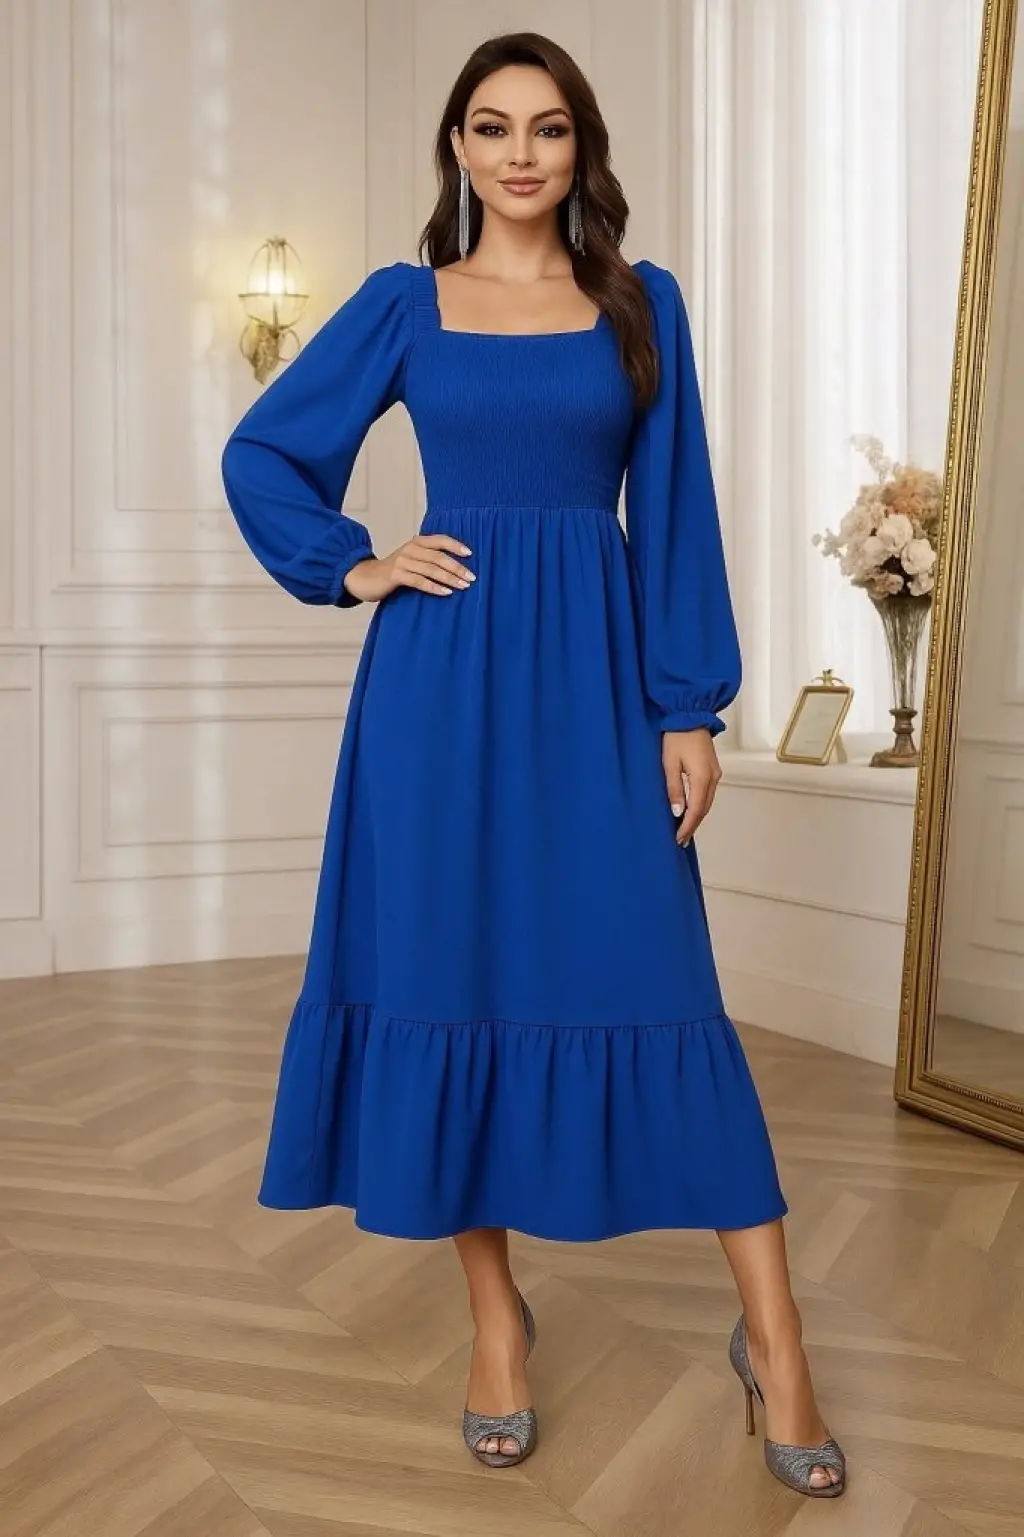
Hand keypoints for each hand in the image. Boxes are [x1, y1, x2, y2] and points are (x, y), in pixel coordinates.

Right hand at [342, 534, 475, 602]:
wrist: (366, 577)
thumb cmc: (395, 570)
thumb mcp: (412, 559)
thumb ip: (429, 558)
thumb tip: (457, 566)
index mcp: (416, 542)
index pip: (440, 540)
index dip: (455, 545)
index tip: (470, 554)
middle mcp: (410, 549)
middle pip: (438, 556)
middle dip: (457, 567)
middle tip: (472, 578)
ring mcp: (402, 561)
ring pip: (431, 569)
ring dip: (449, 578)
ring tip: (463, 586)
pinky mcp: (396, 575)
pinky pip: (419, 581)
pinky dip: (434, 587)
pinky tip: (446, 593)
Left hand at [663, 727, 721, 845]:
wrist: (690, 715)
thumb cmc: (676, 737)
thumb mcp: (669, 763)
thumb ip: (674, 789)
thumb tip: (678, 812)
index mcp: (702, 777)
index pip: (696, 810)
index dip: (687, 826)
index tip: (678, 838)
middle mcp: (713, 778)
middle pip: (704, 808)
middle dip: (693, 825)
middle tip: (681, 840)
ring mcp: (715, 773)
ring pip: (707, 802)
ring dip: (697, 816)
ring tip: (685, 829)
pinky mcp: (713, 769)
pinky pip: (708, 793)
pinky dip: (700, 805)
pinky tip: (691, 810)